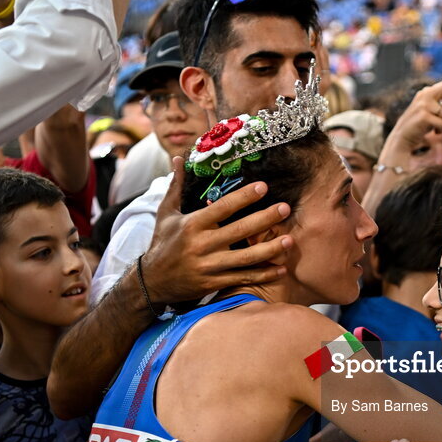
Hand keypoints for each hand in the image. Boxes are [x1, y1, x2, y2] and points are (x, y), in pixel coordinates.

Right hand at [142, 156, 292, 305]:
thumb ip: (176, 186)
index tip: (264, 187)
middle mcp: (202, 244)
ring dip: (270, 249)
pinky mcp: (213, 283)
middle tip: (285, 208)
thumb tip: (179, 159)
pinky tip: (281, 269)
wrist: (151, 282)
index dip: (244, 197)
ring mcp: (209, 266)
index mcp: (193, 224)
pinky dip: (263, 275)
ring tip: (290, 240)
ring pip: (245, 258)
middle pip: (239, 230)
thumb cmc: (162, 243)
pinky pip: (243, 278)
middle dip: (265, 219)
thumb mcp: (166, 213)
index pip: (223, 207)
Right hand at [380, 79, 441, 165]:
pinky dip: (440, 130)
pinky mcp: (424, 116)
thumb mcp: (428, 109)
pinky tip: (432, 131)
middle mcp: (425, 95)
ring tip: (435, 126)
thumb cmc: (417, 124)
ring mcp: (424, 105)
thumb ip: (439, 103)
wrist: (402, 137)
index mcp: (426, 92)